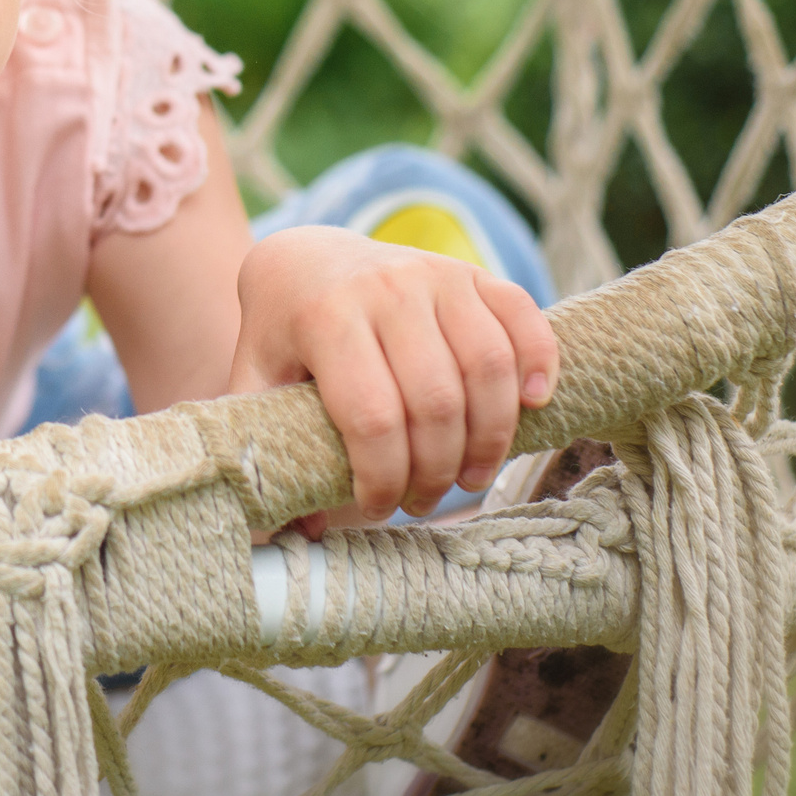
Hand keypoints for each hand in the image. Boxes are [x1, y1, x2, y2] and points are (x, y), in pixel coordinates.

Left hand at [229, 226, 557, 521]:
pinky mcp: (470, 272)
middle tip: (426, 500)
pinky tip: (533, 406)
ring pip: (487, 366)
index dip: (384, 478)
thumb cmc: (283, 333)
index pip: (371, 417)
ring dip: (491, 437)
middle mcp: (383, 289)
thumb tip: (303, 536)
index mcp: (325, 319)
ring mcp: (432, 274)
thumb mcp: (257, 380)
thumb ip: (266, 447)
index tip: (379, 507)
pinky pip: (522, 316)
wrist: (305, 258)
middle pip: (436, 401)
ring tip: (472, 476)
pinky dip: (539, 362)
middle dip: (438, 470)